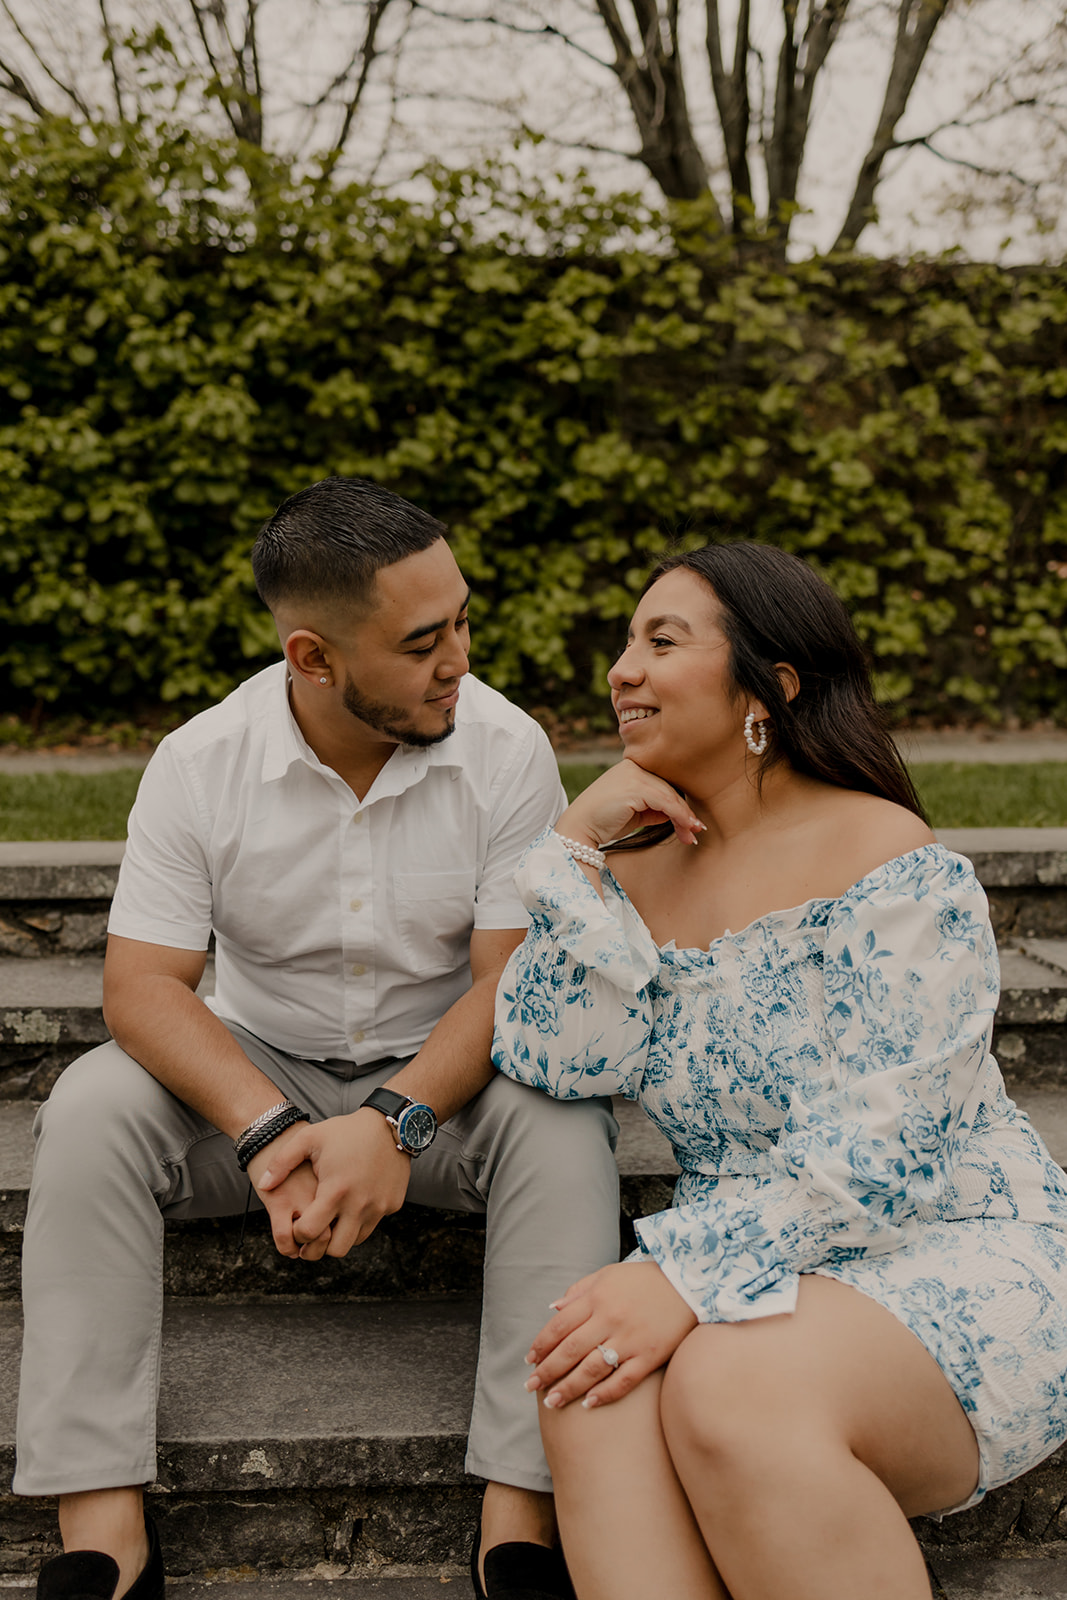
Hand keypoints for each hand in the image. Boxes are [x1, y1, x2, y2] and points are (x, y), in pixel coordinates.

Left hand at [252, 1109, 411, 1257]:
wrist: (390, 1124)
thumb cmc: (346, 1130)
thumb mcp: (309, 1138)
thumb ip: (282, 1162)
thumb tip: (263, 1185)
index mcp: (335, 1191)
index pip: (310, 1233)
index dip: (298, 1234)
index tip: (297, 1223)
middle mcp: (359, 1204)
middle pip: (335, 1250)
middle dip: (319, 1246)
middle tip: (313, 1232)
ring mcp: (378, 1207)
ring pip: (355, 1242)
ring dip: (340, 1235)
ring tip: (332, 1217)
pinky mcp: (391, 1205)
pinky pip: (371, 1225)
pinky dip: (359, 1222)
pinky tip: (352, 1203)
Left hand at [523, 1260, 697, 1409]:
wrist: (689, 1281)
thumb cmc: (644, 1279)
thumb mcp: (607, 1275)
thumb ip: (579, 1291)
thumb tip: (553, 1309)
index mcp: (597, 1298)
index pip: (559, 1326)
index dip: (541, 1345)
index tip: (530, 1361)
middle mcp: (610, 1319)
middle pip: (570, 1351)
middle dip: (547, 1371)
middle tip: (531, 1387)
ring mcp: (630, 1339)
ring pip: (592, 1369)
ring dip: (568, 1388)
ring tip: (552, 1402)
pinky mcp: (650, 1356)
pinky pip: (623, 1380)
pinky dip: (605, 1394)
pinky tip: (589, 1404)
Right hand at [557, 759, 704, 850]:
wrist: (579, 829)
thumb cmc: (604, 823)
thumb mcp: (634, 813)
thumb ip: (654, 808)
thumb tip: (677, 813)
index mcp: (630, 767)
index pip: (661, 784)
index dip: (678, 803)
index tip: (692, 822)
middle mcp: (632, 766)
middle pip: (668, 788)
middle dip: (684, 813)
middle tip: (697, 831)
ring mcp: (633, 774)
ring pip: (670, 795)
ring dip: (685, 817)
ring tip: (694, 834)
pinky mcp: (634, 787)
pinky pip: (665, 801)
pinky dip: (679, 816)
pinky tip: (687, 828)